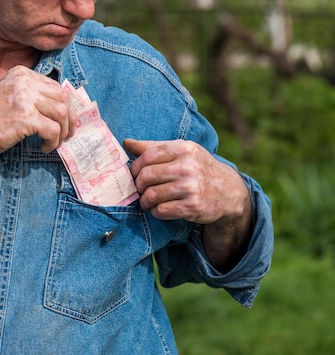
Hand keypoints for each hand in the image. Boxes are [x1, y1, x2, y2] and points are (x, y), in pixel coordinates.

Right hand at [0, 66, 76, 155]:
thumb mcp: (10, 95)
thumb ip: (32, 94)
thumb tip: (62, 107)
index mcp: (22, 73)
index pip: (56, 86)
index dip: (66, 106)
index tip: (65, 121)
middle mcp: (25, 81)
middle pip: (63, 97)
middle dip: (70, 119)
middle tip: (66, 135)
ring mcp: (25, 98)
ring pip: (62, 113)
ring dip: (62, 132)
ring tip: (54, 143)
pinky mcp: (24, 117)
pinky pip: (53, 130)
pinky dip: (53, 142)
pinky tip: (43, 147)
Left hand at [125, 138, 248, 222]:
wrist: (227, 191)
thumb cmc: (197, 167)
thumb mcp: (180, 151)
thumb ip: (153, 147)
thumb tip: (126, 143)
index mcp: (183, 149)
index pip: (148, 155)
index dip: (135, 166)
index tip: (133, 173)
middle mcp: (188, 167)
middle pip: (147, 176)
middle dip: (138, 185)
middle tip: (139, 189)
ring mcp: (191, 187)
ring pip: (152, 195)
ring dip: (144, 200)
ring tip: (146, 200)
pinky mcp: (192, 207)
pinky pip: (161, 211)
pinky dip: (155, 211)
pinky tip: (158, 208)